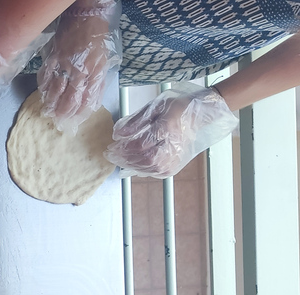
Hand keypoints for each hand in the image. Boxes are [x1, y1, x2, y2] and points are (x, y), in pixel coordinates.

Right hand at [38, 1, 120, 133]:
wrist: (86, 15)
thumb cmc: (97, 38)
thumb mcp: (104, 60)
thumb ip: (97, 81)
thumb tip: (92, 101)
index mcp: (94, 72)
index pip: (86, 100)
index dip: (79, 113)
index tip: (74, 120)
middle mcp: (80, 70)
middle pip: (70, 99)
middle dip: (64, 113)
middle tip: (59, 121)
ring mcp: (65, 64)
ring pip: (56, 90)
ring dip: (52, 104)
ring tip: (49, 112)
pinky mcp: (54, 56)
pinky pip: (46, 76)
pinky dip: (44, 87)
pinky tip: (43, 94)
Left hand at [105, 83, 237, 177]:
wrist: (200, 114)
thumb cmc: (176, 107)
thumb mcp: (154, 106)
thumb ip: (135, 121)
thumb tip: (117, 135)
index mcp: (168, 127)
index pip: (141, 144)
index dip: (123, 148)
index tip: (111, 146)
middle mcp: (174, 145)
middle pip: (144, 158)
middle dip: (124, 158)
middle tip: (111, 154)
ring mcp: (176, 157)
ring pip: (149, 167)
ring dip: (130, 165)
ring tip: (119, 159)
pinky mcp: (176, 165)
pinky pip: (155, 172)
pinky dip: (141, 169)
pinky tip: (133, 164)